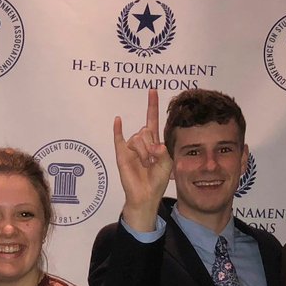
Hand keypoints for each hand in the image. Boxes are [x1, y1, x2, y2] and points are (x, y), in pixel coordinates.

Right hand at [114, 88, 172, 231]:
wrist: (145, 195)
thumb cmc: (157, 180)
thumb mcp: (167, 164)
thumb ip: (163, 151)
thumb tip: (154, 146)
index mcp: (154, 142)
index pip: (152, 119)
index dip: (152, 105)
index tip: (152, 90)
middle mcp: (142, 142)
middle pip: (146, 130)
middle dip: (150, 145)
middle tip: (152, 161)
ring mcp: (131, 148)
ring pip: (137, 138)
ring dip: (143, 152)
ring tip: (144, 164)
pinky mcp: (121, 154)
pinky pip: (118, 139)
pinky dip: (118, 129)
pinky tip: (118, 120)